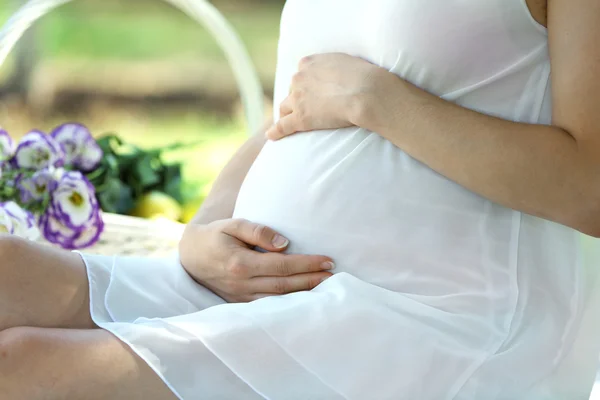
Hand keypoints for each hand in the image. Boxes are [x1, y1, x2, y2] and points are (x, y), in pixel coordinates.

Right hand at [179, 218, 334, 302]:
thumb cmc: (215, 235)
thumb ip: (258, 231)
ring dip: (304, 294)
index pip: (282, 265)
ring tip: (326, 287)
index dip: (307, 264)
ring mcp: (241, 297)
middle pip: (285, 285)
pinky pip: (269, 306)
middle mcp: (242, 284)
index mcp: (241, 264)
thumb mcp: (233, 224)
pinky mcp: (241, 303)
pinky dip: (289, 303)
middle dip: (312, 280)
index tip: (328, 260)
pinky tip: (304, 298)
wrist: (190, 256)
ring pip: (279, 299)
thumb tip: (284, 244)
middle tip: (334, 275)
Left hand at [265, 53, 380, 139]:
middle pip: (291, 91)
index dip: (304, 86)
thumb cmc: (363, 76)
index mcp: (308, 63)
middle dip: (296, 99)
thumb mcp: (344, 61)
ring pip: (285, 108)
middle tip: (303, 109)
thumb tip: (336, 72)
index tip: (309, 92)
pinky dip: (275, 132)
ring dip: (286, 114)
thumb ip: (333, 66)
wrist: (365, 91)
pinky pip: (282, 126)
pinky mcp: (300, 118)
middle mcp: (299, 78)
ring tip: (288, 123)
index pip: (300, 75)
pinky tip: (270, 136)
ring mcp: (298, 99)